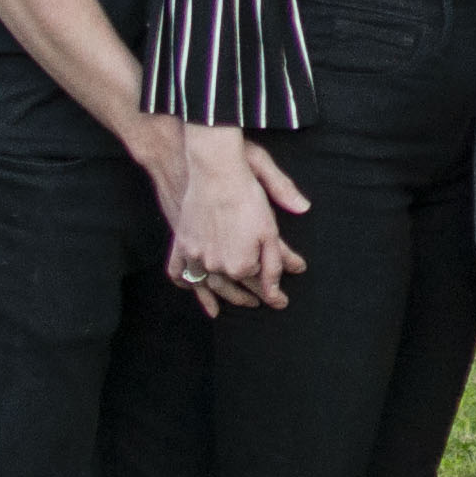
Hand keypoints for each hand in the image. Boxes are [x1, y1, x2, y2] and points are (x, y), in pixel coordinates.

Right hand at [166, 125, 311, 313]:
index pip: (258, 281)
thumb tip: (297, 271)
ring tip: (225, 306)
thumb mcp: (271, 225)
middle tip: (258, 304)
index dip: (271, 290)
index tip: (281, 302)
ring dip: (218, 296)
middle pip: (233, 286)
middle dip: (247, 297)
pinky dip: (184, 282)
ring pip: (207, 284)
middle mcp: (216, 266)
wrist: (214, 170)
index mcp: (242, 264)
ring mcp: (196, 256)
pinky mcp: (182, 243)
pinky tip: (190, 288)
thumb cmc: (247, 194)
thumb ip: (280, 255)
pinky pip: (178, 270)